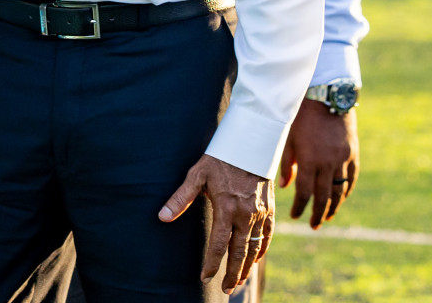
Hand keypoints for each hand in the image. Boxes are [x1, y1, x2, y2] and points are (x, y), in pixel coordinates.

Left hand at [159, 154, 272, 293]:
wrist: (251, 143)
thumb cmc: (220, 158)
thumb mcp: (197, 174)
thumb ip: (181, 198)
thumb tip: (162, 216)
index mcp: (226, 206)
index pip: (219, 243)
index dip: (212, 263)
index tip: (205, 277)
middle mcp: (246, 214)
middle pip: (239, 252)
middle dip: (232, 273)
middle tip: (225, 289)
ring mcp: (260, 213)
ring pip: (255, 248)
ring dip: (247, 267)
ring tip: (238, 281)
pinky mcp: (270, 210)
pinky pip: (267, 236)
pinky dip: (261, 251)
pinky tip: (255, 260)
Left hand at [280, 98, 358, 228]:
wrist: (325, 95)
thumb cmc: (299, 114)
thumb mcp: (287, 137)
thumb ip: (286, 163)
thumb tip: (286, 186)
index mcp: (309, 159)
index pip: (304, 192)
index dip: (300, 206)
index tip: (295, 216)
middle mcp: (327, 162)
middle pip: (324, 196)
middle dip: (318, 213)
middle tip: (313, 225)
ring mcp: (342, 158)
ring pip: (340, 190)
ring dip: (334, 207)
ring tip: (327, 217)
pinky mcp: (352, 152)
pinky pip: (351, 177)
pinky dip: (346, 190)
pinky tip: (341, 198)